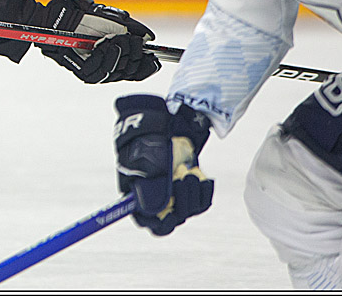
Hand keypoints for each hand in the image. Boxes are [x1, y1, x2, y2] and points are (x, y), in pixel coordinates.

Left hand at [38, 0, 159, 82]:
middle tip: (134, 41)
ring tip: (119, 39)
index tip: (154, 58)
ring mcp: (91, 70)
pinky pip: (98, 71)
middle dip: (135, 56)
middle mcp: (103, 67)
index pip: (134, 72)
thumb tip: (149, 38)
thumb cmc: (80, 14)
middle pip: (127, 74)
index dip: (146, 67)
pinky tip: (107, 44)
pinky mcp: (79, 70)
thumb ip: (130, 28)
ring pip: (114, 73)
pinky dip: (107, 56)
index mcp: (112, 57)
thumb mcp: (110, 18)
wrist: (56, 15)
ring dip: (121, 54)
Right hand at [114, 94, 212, 235]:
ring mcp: (174, 190)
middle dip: (180, 204)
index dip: (156, 222)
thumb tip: (152, 210)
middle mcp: (157, 194)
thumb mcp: (150, 159)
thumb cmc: (153, 136)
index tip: (168, 215)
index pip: (145, 219)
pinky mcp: (189, 185)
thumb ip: (151, 186)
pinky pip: (201, 201)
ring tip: (191, 174)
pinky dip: (203, 191)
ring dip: (192, 195)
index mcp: (138, 190)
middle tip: (183, 181)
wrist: (170, 119)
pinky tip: (203, 178)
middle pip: (170, 218)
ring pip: (187, 210)